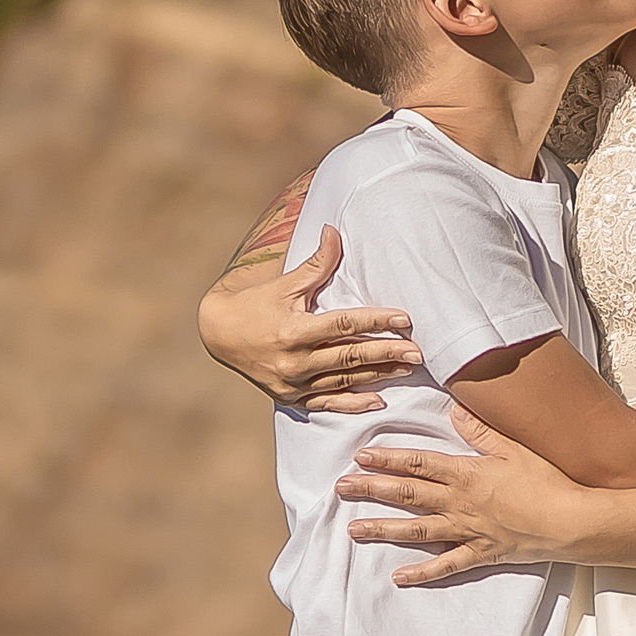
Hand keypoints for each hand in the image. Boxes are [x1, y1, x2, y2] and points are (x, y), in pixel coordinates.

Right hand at [197, 226, 420, 412]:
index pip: (344, 325)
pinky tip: (378, 400)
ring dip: (378, 375)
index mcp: (293, 330)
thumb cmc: (254, 303)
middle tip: (418, 351)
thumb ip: (316, 264)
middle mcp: (293, 361)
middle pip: (350, 356)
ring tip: (407, 369)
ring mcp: (292, 383)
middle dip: (387, 353)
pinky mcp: (290, 397)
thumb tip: (334, 231)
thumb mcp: (284, 282)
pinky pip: (327, 404)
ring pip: (344, 380)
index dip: (376, 322)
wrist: (217, 333)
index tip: (404, 319)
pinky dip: (353, 403)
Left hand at [339, 406, 588, 581]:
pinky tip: (398, 577)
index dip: (387, 458)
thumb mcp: (513, 449)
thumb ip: (480, 432)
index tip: (360, 456)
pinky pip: (445, 566)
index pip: (417, 463)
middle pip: (407, 494)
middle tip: (341, 487)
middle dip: (371, 489)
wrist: (570, 521)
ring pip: (416, 530)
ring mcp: (466, 531)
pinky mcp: (479, 554)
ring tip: (353, 529)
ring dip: (383, 529)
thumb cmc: (546, 481)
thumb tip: (453, 412)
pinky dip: (421, 573)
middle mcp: (459, 503)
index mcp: (465, 473)